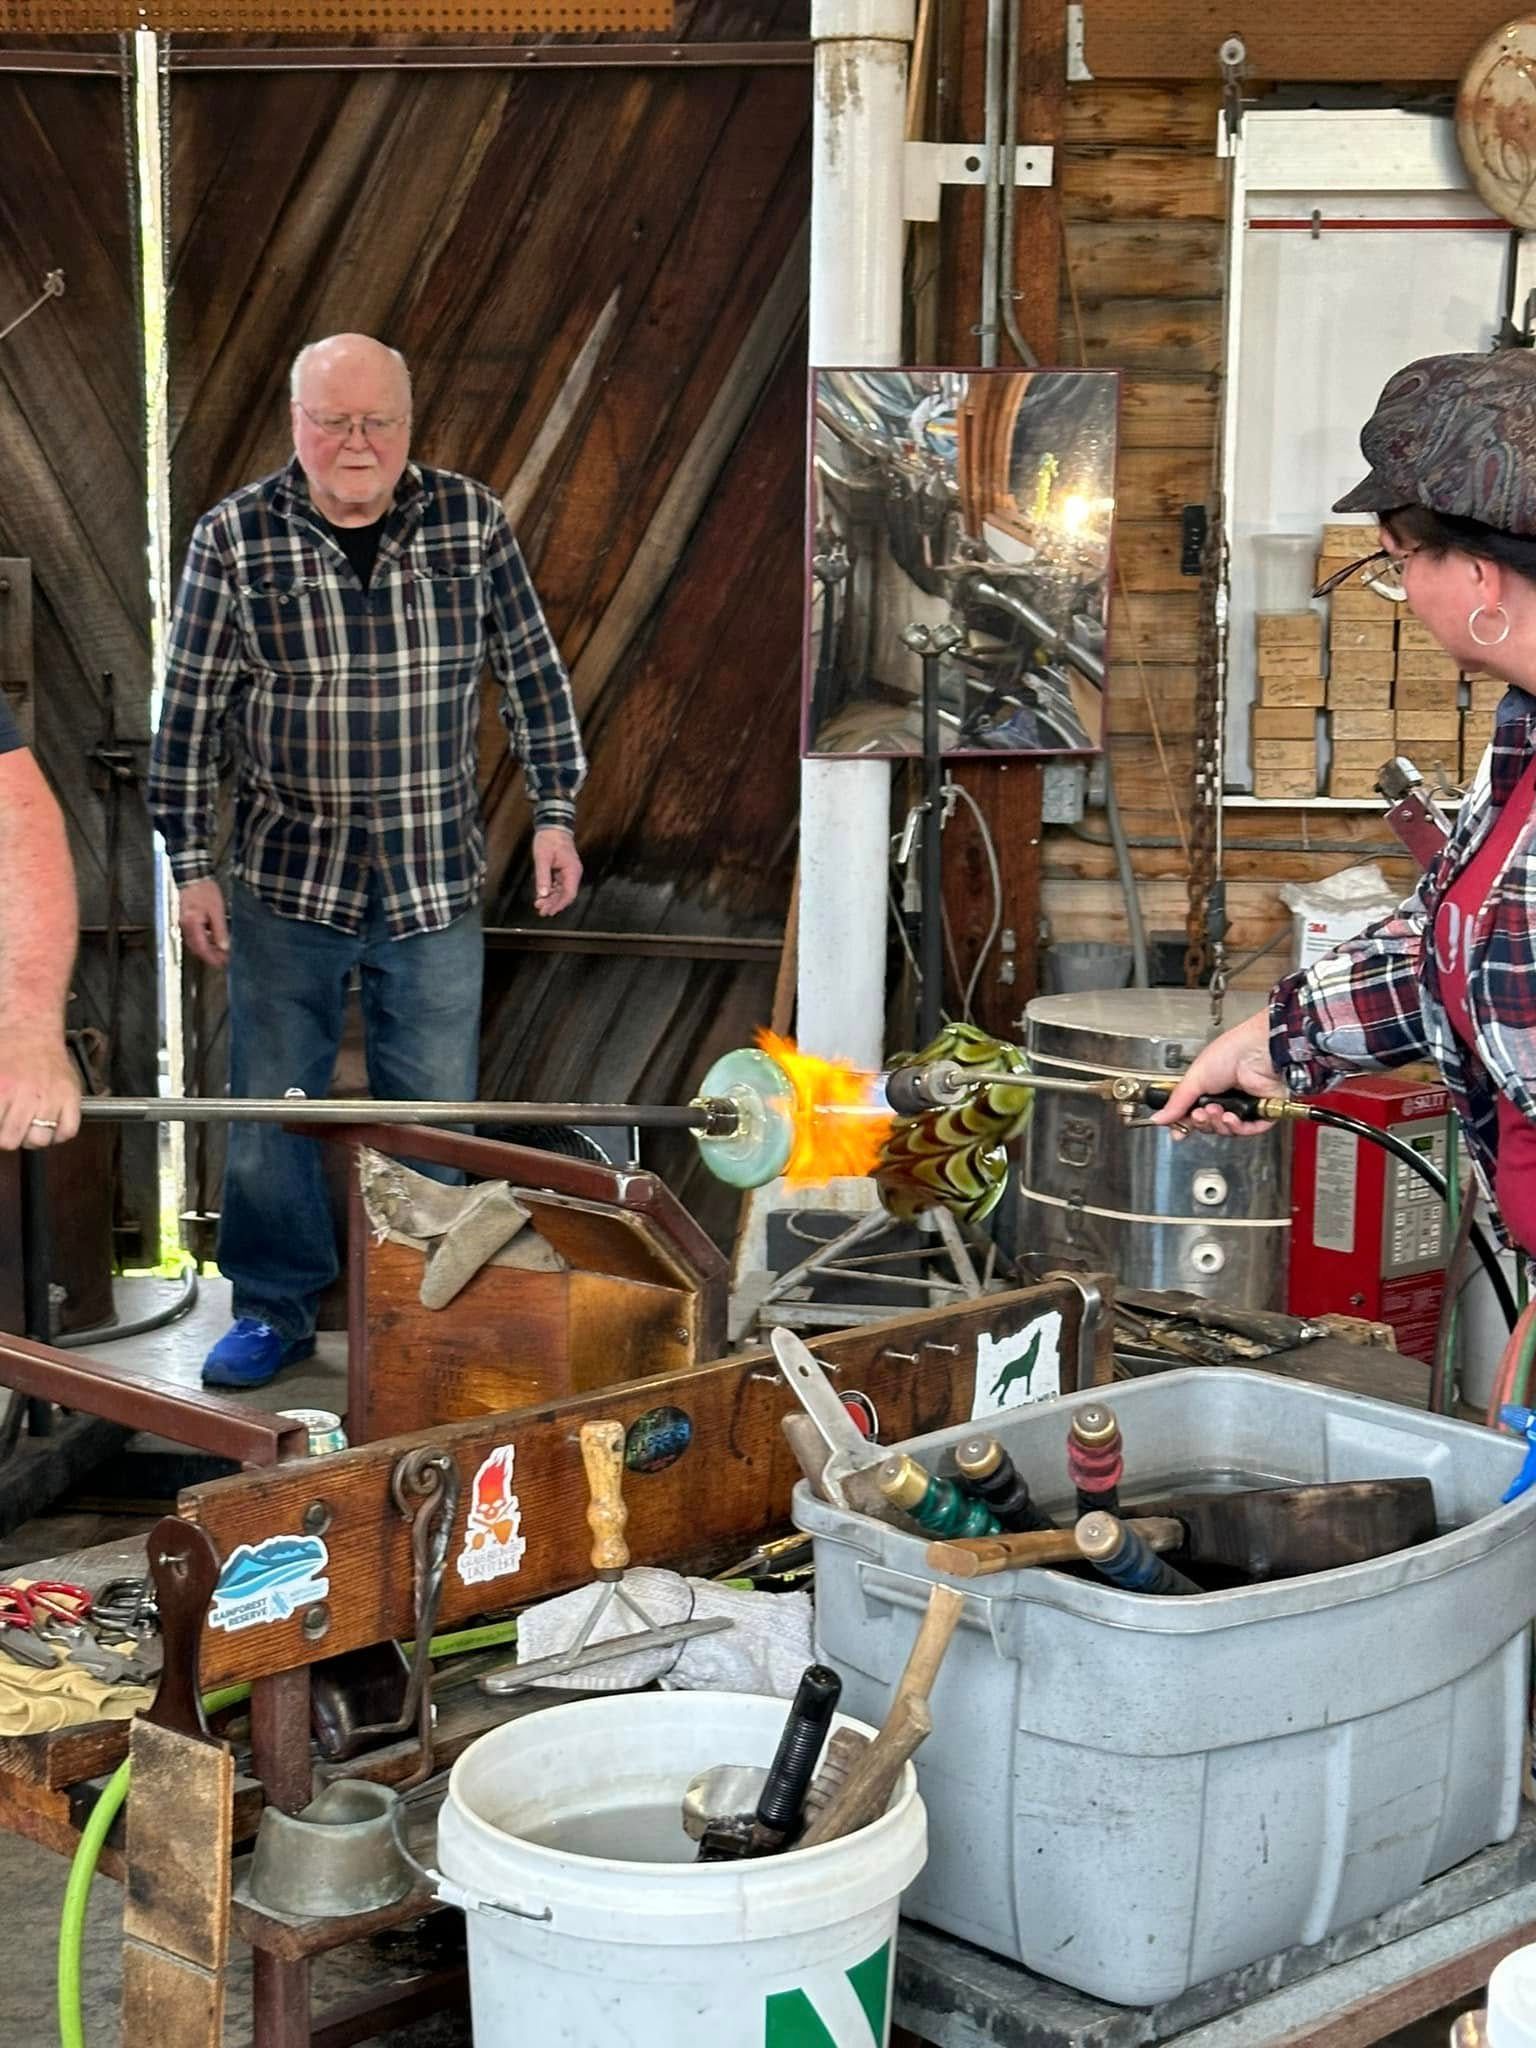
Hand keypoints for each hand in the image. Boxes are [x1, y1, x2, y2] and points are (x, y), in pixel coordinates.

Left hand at [0, 1030, 81, 1149]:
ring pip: (40, 1140)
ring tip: (29, 1128)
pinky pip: (68, 1130)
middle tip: (9, 1129)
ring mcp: (52, 1096)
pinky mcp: (71, 1096)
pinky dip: (58, 1134)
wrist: (32, 1030)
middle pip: (11, 1140)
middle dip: (7, 1138)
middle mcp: (27, 1094)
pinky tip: (50, 1126)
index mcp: (2, 1088)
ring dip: (32, 1138)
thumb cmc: (7, 1052)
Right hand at [179, 878, 229, 968]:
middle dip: (210, 957)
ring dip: (207, 950)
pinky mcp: (185, 920)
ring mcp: (183, 924)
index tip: (223, 963)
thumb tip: (224, 946)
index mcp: (192, 925)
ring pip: (195, 943)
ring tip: (221, 952)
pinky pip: (194, 936)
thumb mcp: (216, 910)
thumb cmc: (204, 890)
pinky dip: (203, 941)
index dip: (212, 958)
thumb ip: (219, 930)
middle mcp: (185, 927)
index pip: (202, 949)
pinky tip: (213, 940)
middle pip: (197, 949)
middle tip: (224, 960)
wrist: (192, 876)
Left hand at [532, 827, 581, 917]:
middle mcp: (573, 873)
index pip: (569, 894)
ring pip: (562, 891)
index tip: (549, 911)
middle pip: (566, 895)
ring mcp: (568, 872)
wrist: (553, 825)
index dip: (559, 905)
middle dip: (554, 904)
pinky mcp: (563, 871)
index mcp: (572, 871)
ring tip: (539, 905)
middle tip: (541, 911)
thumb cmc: (548, 839)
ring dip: (551, 899)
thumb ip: (542, 877)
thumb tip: (542, 895)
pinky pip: (558, 885)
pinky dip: (551, 892)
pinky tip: (542, 896)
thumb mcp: (542, 858)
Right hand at [1149, 1009, 1283, 1137]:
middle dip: (1201, 1122)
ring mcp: (1244, 1104)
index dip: (1185, 1123)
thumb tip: (1159, 1118)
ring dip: (1218, 1123)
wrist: (1258, 1052)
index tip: (1178, 1131)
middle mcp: (1226, 1096)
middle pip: (1208, 1124)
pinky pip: (1248, 1130)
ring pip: (1226, 1129)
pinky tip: (1231, 1117)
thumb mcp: (1195, 1078)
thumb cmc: (1231, 1052)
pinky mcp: (1262, 1112)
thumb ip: (1177, 1102)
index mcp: (1209, 1086)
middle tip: (1199, 1113)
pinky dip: (1237, 1127)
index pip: (1192, 1113)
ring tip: (1215, 1109)